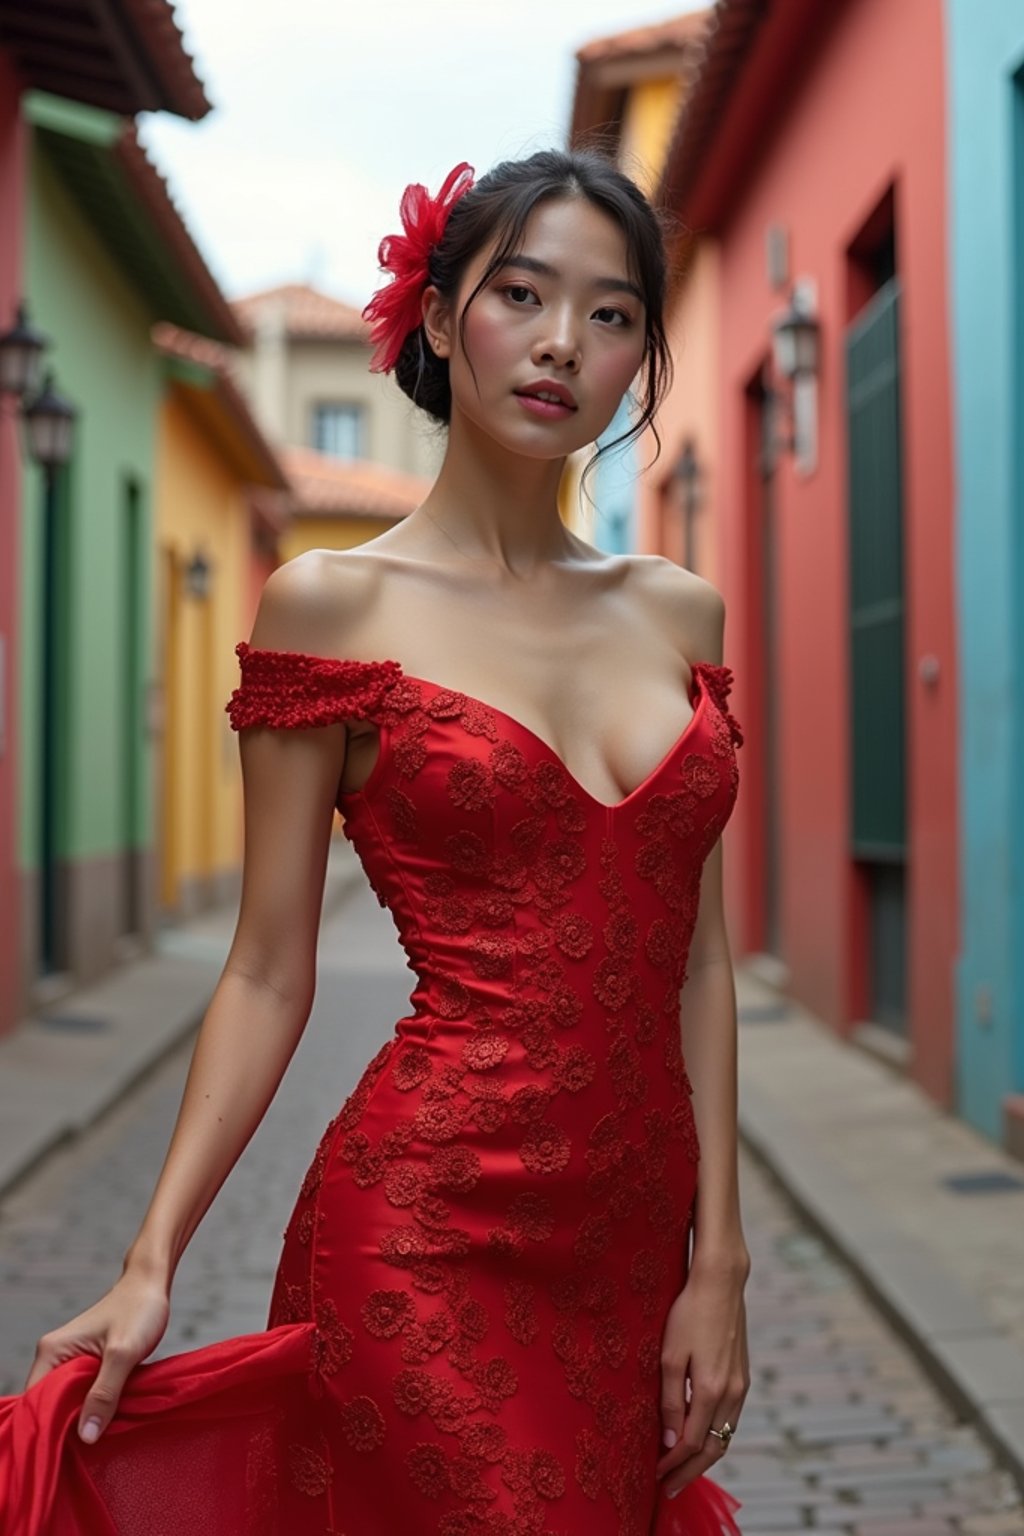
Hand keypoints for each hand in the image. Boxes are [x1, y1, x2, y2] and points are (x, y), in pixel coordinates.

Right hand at [25, 1268, 170, 1442]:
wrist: (152, 1283)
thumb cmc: (139, 1309)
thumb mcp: (123, 1353)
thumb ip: (104, 1393)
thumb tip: (86, 1436)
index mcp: (52, 1351)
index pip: (35, 1401)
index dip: (48, 1428)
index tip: (65, 1451)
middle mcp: (54, 1357)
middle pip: (49, 1405)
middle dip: (65, 1427)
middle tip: (87, 1449)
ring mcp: (70, 1360)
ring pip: (68, 1402)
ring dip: (82, 1418)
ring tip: (98, 1438)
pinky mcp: (87, 1364)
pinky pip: (83, 1394)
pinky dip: (93, 1408)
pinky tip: (106, 1420)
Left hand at [656, 1255, 749, 1497]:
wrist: (720, 1283)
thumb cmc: (688, 1314)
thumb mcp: (669, 1356)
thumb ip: (669, 1401)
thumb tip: (669, 1441)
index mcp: (710, 1391)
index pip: (690, 1444)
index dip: (672, 1465)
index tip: (654, 1477)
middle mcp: (731, 1395)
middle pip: (711, 1450)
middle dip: (689, 1473)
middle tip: (667, 1489)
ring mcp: (741, 1387)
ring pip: (724, 1438)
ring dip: (703, 1459)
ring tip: (682, 1470)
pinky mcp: (744, 1378)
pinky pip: (731, 1421)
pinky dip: (715, 1438)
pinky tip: (700, 1438)